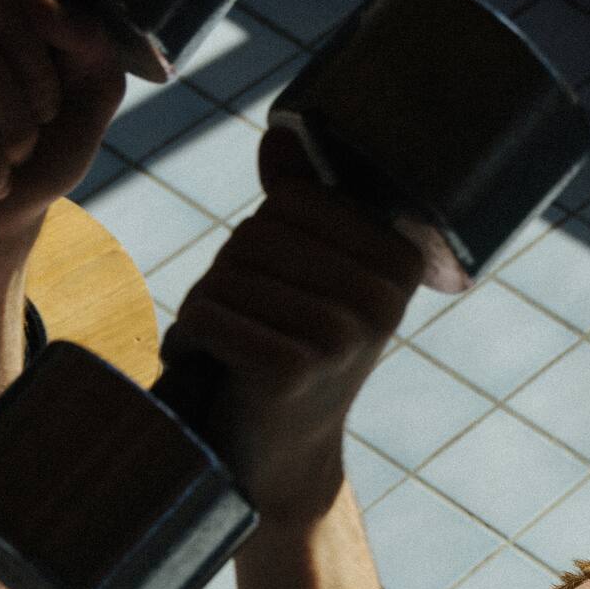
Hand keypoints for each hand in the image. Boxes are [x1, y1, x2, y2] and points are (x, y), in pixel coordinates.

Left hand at [163, 128, 425, 526]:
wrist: (285, 456)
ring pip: (226, 272)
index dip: (263, 238)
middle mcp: (380, 299)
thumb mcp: (309, 272)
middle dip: (231, 275)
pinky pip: (205, 313)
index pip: (291, 200)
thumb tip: (282, 133)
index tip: (284, 291)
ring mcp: (340, 337)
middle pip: (256, 233)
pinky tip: (217, 369)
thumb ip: (300, 202)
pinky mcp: (290, 370)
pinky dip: (190, 339)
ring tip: (236, 350)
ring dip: (207, 309)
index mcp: (399, 262)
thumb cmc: (293, 349)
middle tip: (253, 327)